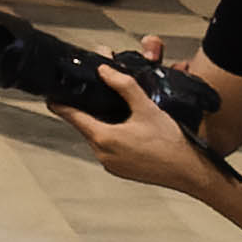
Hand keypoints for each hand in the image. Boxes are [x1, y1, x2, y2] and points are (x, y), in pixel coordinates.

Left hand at [55, 37, 222, 196]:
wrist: (189, 171)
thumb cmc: (170, 142)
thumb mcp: (146, 107)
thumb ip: (124, 85)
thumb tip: (105, 70)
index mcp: (103, 138)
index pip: (71, 116)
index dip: (60, 103)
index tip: (52, 94)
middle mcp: (102, 154)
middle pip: (85, 126)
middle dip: (88, 110)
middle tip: (95, 95)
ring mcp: (110, 165)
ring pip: (97, 138)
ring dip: (101, 124)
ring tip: (115, 111)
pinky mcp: (120, 171)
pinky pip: (108, 150)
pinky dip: (112, 137)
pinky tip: (127, 129)